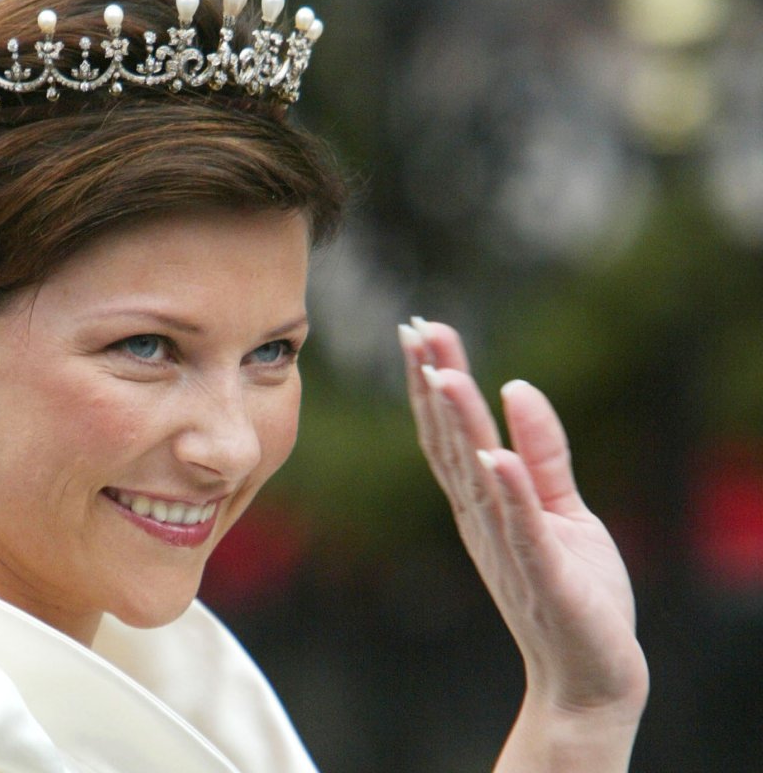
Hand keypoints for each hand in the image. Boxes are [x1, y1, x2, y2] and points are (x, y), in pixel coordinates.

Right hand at [399, 318, 647, 770]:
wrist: (590, 675)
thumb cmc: (575, 592)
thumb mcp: (562, 507)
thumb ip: (542, 451)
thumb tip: (518, 386)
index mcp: (482, 501)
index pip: (448, 431)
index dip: (432, 380)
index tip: (419, 330)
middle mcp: (482, 518)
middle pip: (450, 441)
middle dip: (434, 385)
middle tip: (416, 330)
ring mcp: (508, 546)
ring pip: (477, 477)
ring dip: (457, 427)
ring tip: (443, 375)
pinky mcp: (544, 575)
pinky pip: (522, 528)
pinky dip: (508, 491)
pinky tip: (495, 454)